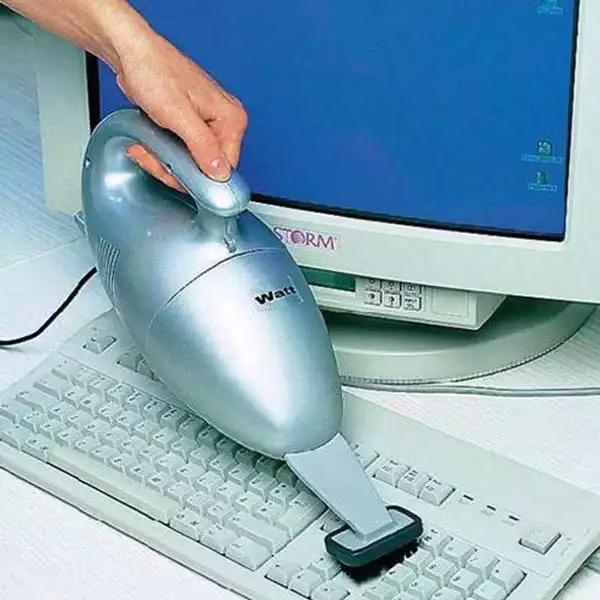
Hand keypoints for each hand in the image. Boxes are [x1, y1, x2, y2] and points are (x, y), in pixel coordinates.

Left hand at [115, 32, 247, 188]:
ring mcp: (207, 125)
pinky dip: (163, 153)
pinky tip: (150, 144)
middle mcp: (224, 122)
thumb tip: (220, 173)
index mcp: (231, 118)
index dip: (201, 178)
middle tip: (155, 160)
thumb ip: (202, 146)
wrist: (130, 52)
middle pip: (207, 169)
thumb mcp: (178, 114)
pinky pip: (182, 153)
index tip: (177, 177)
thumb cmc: (153, 70)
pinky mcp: (191, 126)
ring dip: (165, 162)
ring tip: (147, 149)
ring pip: (191, 164)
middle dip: (176, 169)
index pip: (227, 168)